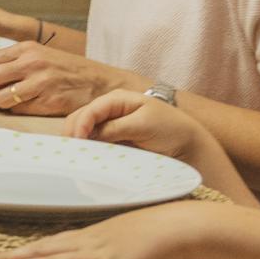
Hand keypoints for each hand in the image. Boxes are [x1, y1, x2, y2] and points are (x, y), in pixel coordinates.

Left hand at [0, 42, 132, 114]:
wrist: (102, 83)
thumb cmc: (68, 72)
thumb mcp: (40, 56)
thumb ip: (14, 62)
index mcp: (25, 48)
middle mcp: (31, 62)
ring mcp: (40, 81)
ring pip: (0, 97)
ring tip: (10, 102)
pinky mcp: (48, 100)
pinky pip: (19, 110)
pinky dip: (18, 111)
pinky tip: (29, 107)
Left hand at [0, 202, 206, 258]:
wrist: (184, 228)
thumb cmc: (165, 235)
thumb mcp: (131, 238)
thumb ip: (112, 248)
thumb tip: (104, 257)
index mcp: (93, 236)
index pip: (49, 244)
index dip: (23, 251)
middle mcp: (89, 244)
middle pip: (41, 252)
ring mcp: (97, 257)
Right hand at [65, 89, 202, 158]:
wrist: (187, 146)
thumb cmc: (170, 129)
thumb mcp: (143, 125)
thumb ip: (115, 128)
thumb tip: (89, 136)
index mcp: (117, 99)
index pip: (91, 110)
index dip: (81, 125)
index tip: (78, 142)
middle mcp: (109, 111)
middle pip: (80, 119)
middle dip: (73, 133)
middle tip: (72, 153)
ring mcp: (109, 127)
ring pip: (83, 132)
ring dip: (77, 143)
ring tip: (75, 157)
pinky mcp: (112, 142)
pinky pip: (93, 144)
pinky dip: (86, 151)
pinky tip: (84, 159)